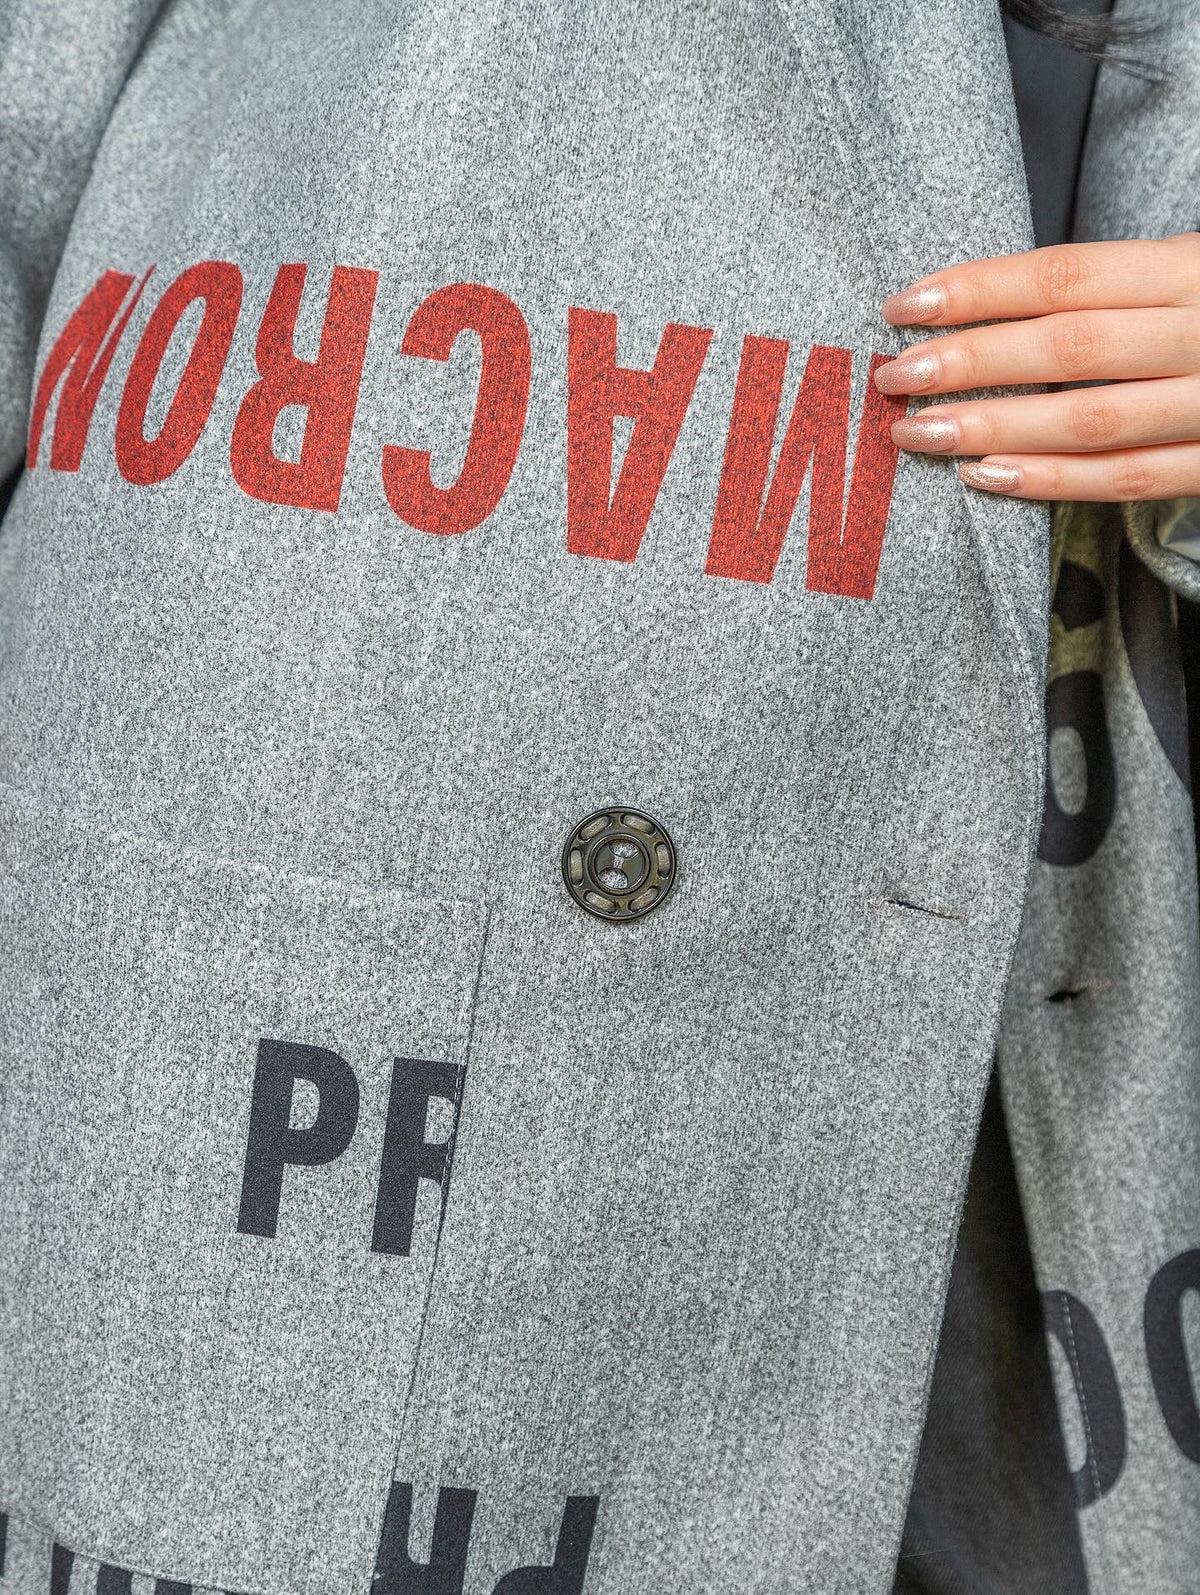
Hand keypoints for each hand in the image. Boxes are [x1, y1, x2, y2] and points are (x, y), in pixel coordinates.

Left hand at [875, 234, 1199, 501]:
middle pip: (1067, 348)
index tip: (904, 304)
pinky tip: (986, 476)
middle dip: (969, 363)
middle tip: (894, 376)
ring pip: (1091, 420)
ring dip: (992, 428)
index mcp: (1196, 267)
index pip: (1066, 276)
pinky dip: (1052, 481)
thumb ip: (1120, 287)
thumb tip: (993, 305)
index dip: (978, 291)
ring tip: (919, 433)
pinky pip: (1129, 479)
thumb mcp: (1193, 272)